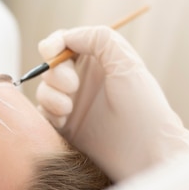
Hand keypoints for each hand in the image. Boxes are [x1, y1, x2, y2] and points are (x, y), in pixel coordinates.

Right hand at [36, 26, 188, 180]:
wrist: (146, 152)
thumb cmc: (143, 108)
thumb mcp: (127, 63)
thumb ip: (99, 38)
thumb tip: (68, 37)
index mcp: (99, 63)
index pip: (66, 44)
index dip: (53, 44)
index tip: (50, 51)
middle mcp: (84, 82)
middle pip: (51, 67)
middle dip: (56, 74)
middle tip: (73, 86)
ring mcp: (73, 105)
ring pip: (44, 90)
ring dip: (51, 96)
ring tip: (69, 109)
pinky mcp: (65, 128)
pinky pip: (42, 114)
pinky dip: (49, 113)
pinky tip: (64, 122)